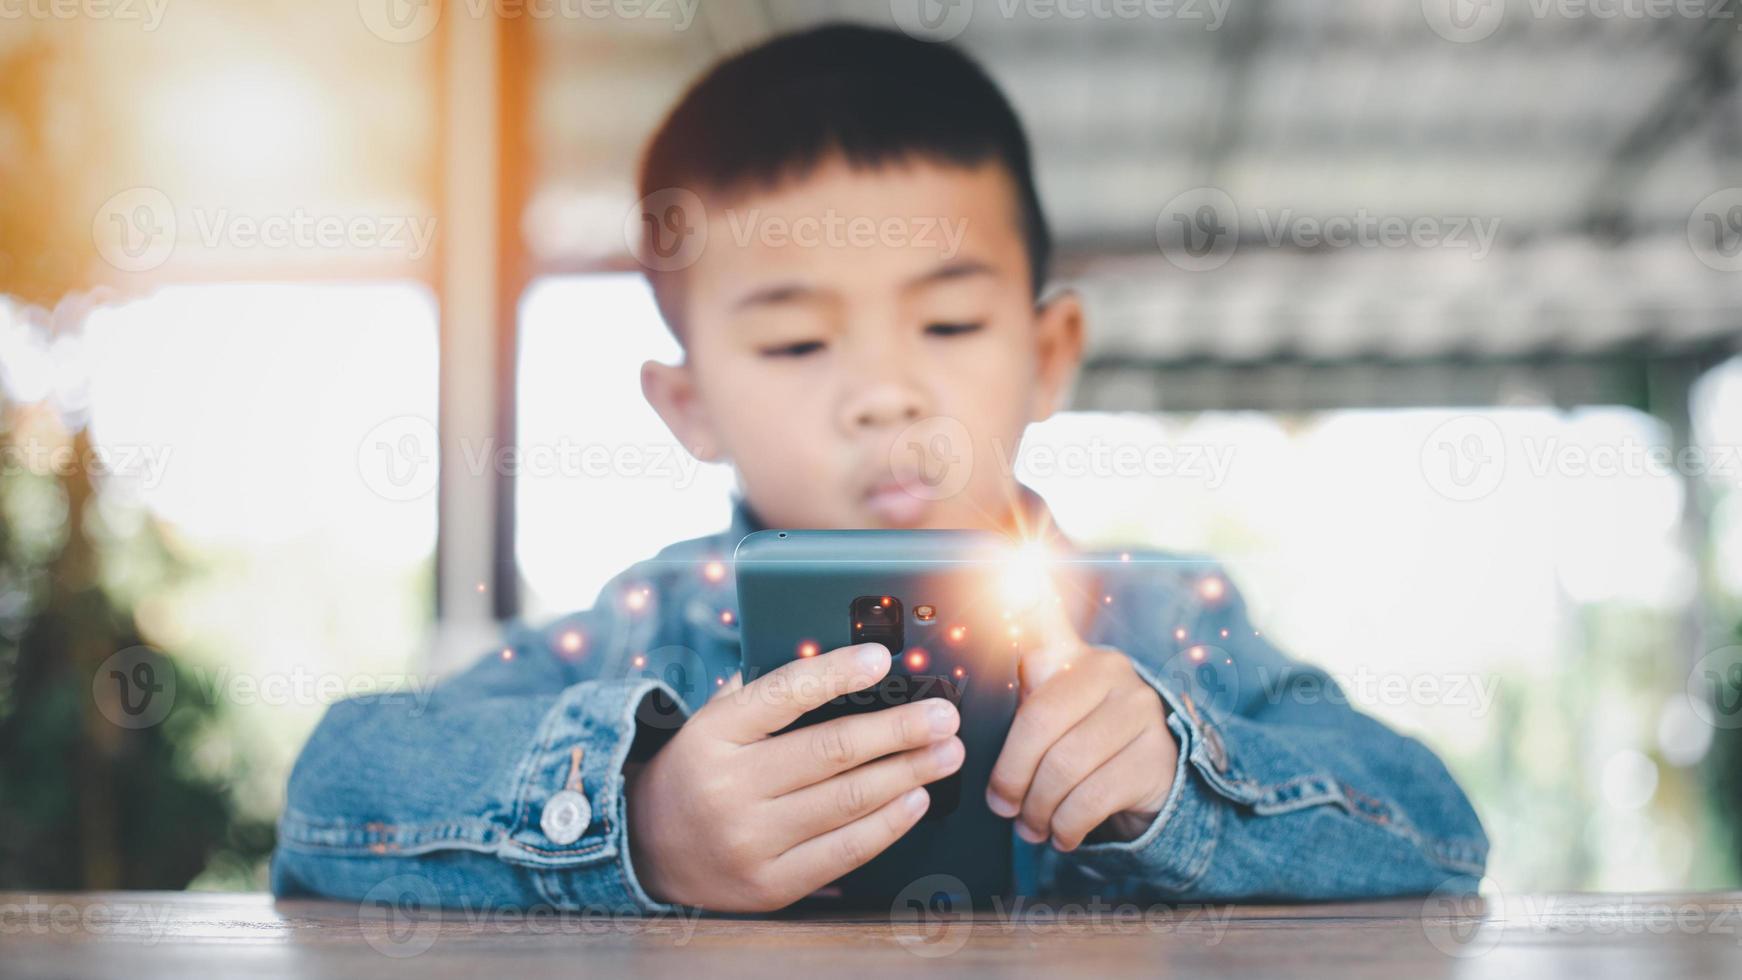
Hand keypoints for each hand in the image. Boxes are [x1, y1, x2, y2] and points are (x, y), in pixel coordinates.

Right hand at [625, 642, 962, 910]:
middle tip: (944, 716)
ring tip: (946, 753)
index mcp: (714, 733)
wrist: (648, 846)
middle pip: (832, 749)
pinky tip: (915, 798)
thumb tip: (841, 662)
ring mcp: (749, 840)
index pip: (785, 693)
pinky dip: (889, 823)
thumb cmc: (700, 769)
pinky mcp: (771, 884)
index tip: (883, 659)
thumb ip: (765, 692)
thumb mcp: (713, 721)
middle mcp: (730, 786)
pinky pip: (844, 850)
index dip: (838, 672)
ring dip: (909, 773)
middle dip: (901, 730)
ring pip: (847, 800)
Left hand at [986, 595, 1176, 850]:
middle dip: (1011, 776)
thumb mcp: (1053, 707)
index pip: (1045, 617)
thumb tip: (991, 629)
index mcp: (1072, 655)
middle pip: (1038, 723)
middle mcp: (1109, 672)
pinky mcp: (1157, 757)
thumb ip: (1024, 681)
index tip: (1008, 567)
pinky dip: (1066, 826)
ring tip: (1032, 823)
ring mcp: (1139, 713)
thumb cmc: (1084, 739)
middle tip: (1003, 804)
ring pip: (1063, 768)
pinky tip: (1062, 831)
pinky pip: (1090, 798)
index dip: (1027, 595)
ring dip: (1038, 809)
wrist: (1155, 778)